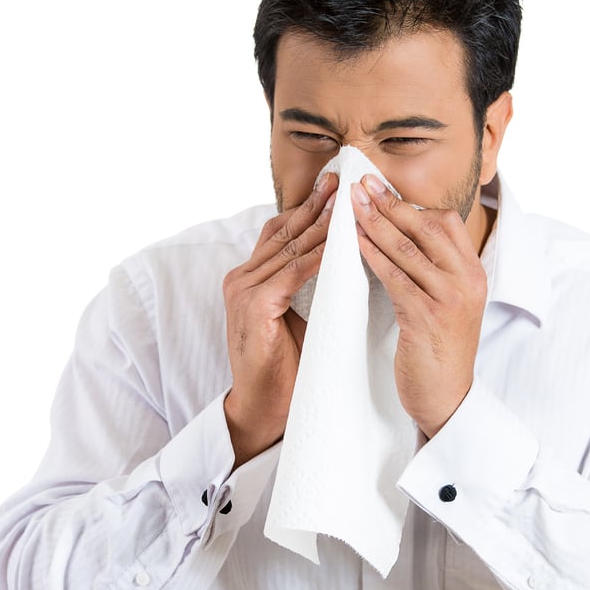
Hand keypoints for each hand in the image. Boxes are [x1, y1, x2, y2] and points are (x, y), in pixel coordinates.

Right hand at [222, 173, 338, 466]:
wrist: (264, 408)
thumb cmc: (287, 364)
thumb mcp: (299, 313)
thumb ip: (308, 283)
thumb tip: (342, 255)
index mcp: (250, 276)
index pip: (281, 231)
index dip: (308, 207)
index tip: (336, 185)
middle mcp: (241, 277)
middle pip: (285, 232)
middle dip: (317, 206)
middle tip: (345, 180)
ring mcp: (243, 291)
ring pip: (290, 249)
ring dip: (321, 226)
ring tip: (348, 204)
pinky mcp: (253, 308)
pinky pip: (291, 274)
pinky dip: (317, 259)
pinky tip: (339, 247)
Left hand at [351, 174, 486, 437]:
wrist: (446, 399)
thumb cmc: (438, 351)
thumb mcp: (445, 303)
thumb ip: (432, 270)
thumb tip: (398, 234)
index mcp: (474, 273)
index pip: (446, 221)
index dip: (411, 203)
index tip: (380, 187)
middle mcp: (468, 280)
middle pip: (426, 227)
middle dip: (389, 203)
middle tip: (360, 183)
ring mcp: (450, 298)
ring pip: (408, 248)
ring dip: (375, 222)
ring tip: (350, 205)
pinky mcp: (427, 318)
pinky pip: (395, 277)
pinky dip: (373, 255)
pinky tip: (354, 243)